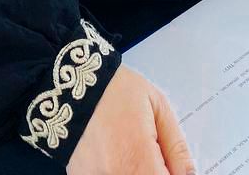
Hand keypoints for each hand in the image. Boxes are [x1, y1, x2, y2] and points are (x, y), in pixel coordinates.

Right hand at [67, 66, 194, 174]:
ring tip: (130, 149)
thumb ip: (177, 148)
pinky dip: (117, 167)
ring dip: (136, 168)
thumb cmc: (115, 90)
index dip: (172, 174)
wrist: (71, 83)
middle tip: (151, 154)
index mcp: (139, 161)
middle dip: (154, 170)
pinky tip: (115, 153)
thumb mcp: (157, 107)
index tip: (170, 165)